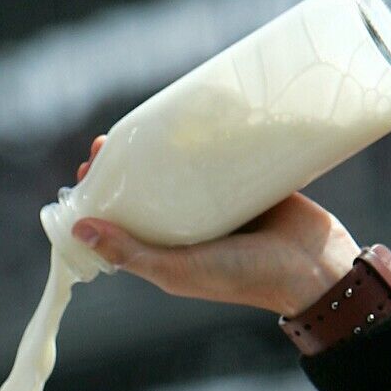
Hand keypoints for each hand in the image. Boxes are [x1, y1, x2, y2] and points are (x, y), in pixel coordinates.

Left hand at [71, 136, 359, 318]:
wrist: (313, 267)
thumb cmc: (245, 277)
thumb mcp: (180, 269)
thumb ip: (132, 253)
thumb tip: (78, 229)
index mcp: (170, 253)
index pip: (124, 223)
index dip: (101, 199)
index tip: (87, 172)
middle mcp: (189, 228)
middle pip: (146, 191)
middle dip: (122, 166)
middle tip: (105, 143)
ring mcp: (217, 202)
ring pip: (178, 169)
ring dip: (154, 147)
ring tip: (134, 125)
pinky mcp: (246, 179)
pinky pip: (216, 154)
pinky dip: (200, 136)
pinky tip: (182, 113)